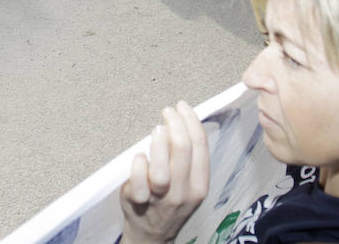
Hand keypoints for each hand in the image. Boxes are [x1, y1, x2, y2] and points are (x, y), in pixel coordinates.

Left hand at [119, 101, 208, 243]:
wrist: (151, 234)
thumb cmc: (169, 201)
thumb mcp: (188, 184)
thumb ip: (189, 159)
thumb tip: (185, 121)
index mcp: (200, 186)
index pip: (200, 146)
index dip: (191, 121)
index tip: (183, 107)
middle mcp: (182, 193)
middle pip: (183, 151)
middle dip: (176, 123)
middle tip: (168, 112)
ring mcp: (160, 199)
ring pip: (162, 168)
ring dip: (160, 142)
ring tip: (157, 128)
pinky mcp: (138, 202)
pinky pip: (140, 181)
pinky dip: (139, 164)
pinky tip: (139, 154)